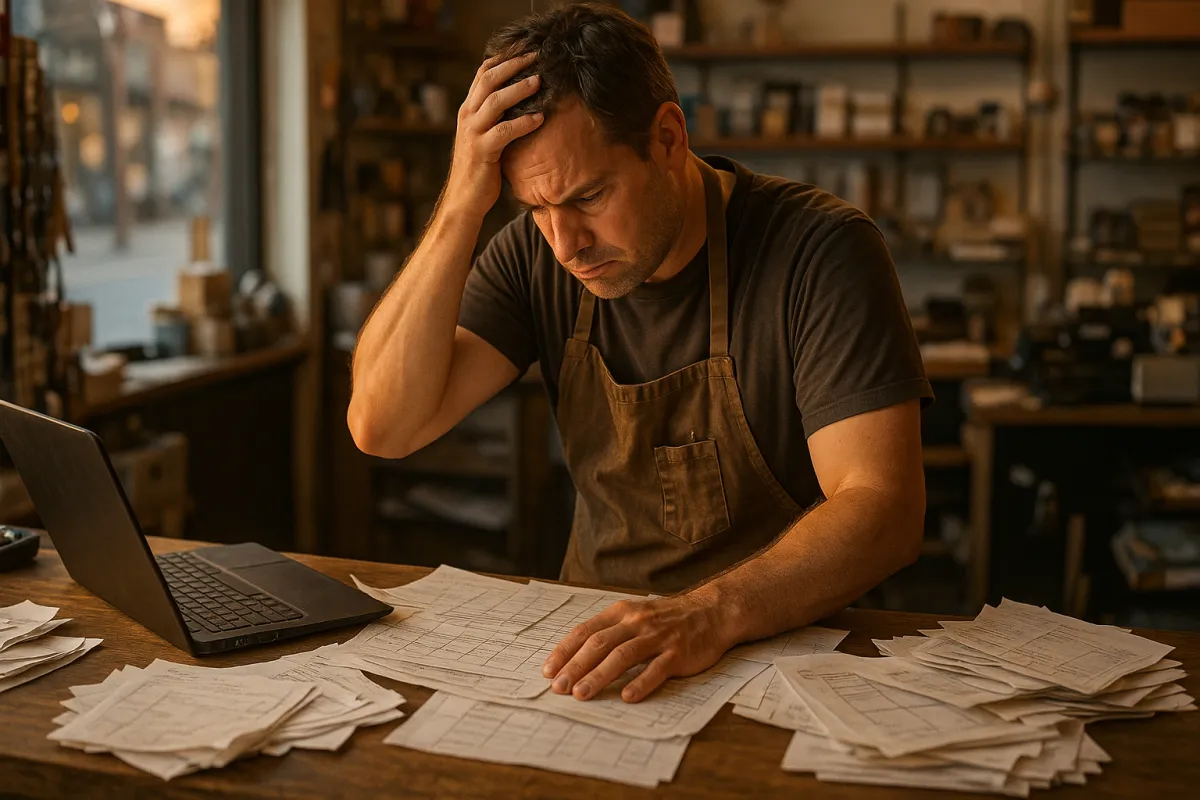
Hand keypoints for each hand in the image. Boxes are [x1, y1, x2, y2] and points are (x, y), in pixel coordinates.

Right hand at [444, 52, 544, 219]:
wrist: (464, 200)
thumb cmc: (480, 170)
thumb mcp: (485, 137)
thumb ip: (496, 119)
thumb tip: (521, 103)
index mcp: (468, 110)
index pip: (483, 74)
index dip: (505, 58)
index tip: (527, 50)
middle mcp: (467, 116)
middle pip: (489, 80)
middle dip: (514, 65)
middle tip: (537, 56)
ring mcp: (473, 133)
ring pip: (495, 101)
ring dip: (520, 89)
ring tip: (540, 81)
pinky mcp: (482, 151)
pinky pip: (504, 131)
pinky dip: (523, 123)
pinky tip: (540, 118)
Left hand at [541, 592, 732, 702]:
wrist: (710, 612)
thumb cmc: (666, 618)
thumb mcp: (635, 614)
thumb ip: (610, 631)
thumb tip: (575, 656)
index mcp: (622, 612)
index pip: (586, 631)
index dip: (565, 651)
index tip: (549, 670)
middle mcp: (637, 622)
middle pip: (600, 644)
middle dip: (576, 667)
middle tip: (558, 688)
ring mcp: (658, 637)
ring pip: (623, 656)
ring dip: (599, 676)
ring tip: (582, 694)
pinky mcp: (678, 652)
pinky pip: (656, 669)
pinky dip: (640, 683)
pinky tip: (626, 697)